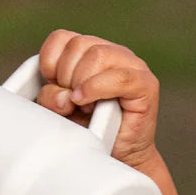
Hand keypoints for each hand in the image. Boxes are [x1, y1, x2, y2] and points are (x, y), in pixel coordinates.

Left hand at [36, 29, 158, 168]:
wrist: (118, 156)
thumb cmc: (89, 130)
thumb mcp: (59, 111)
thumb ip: (51, 98)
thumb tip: (61, 95)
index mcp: (89, 52)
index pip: (61, 38)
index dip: (49, 61)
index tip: (51, 84)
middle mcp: (111, 53)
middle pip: (78, 45)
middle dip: (64, 76)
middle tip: (70, 101)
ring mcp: (131, 65)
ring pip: (97, 55)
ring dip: (81, 83)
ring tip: (84, 105)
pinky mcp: (146, 84)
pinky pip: (120, 77)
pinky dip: (96, 88)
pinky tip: (86, 101)